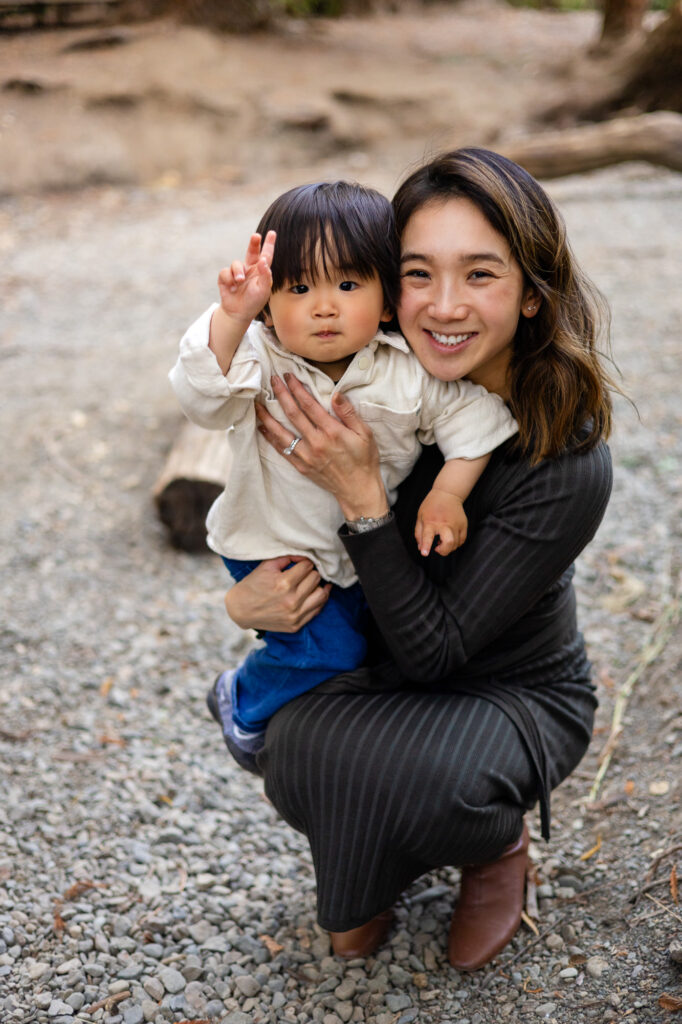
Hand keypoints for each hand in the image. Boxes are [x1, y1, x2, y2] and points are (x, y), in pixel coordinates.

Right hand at [217, 230, 275, 324]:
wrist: (238, 313)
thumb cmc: (254, 302)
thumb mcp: (263, 290)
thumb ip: (265, 275)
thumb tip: (263, 260)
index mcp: (260, 271)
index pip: (266, 256)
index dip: (269, 244)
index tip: (272, 233)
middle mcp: (249, 269)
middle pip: (252, 251)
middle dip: (253, 243)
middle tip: (256, 236)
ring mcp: (237, 272)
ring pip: (236, 263)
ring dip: (238, 272)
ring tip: (239, 281)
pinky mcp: (226, 277)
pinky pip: (226, 272)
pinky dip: (229, 279)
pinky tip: (231, 287)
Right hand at [224, 555, 330, 632]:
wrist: (240, 611)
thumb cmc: (253, 585)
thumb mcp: (266, 566)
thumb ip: (287, 557)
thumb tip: (305, 555)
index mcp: (284, 583)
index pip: (307, 566)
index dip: (305, 562)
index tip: (301, 563)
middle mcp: (292, 600)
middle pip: (316, 579)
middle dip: (310, 573)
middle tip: (304, 573)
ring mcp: (295, 615)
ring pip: (321, 595)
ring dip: (318, 586)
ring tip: (312, 583)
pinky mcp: (296, 625)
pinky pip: (317, 610)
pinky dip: (317, 601)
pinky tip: (312, 595)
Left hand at [254, 373, 389, 520]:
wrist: (358, 489)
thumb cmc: (364, 459)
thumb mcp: (365, 434)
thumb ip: (348, 413)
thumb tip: (336, 394)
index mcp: (332, 432)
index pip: (309, 405)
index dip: (297, 388)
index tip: (289, 376)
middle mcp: (316, 442)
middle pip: (293, 414)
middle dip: (281, 394)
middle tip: (272, 380)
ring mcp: (306, 455)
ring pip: (281, 432)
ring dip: (267, 416)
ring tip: (257, 403)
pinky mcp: (301, 466)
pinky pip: (282, 450)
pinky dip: (270, 438)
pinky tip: (262, 427)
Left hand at [415, 488, 467, 556]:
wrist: (447, 494)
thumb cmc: (431, 505)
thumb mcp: (420, 516)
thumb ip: (419, 533)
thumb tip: (420, 548)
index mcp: (431, 521)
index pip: (428, 535)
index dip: (426, 546)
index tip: (425, 553)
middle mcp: (445, 523)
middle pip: (449, 542)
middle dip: (443, 551)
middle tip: (437, 548)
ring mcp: (456, 524)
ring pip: (456, 544)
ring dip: (448, 547)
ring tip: (442, 540)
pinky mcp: (464, 524)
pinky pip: (462, 540)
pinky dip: (456, 544)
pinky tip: (449, 538)